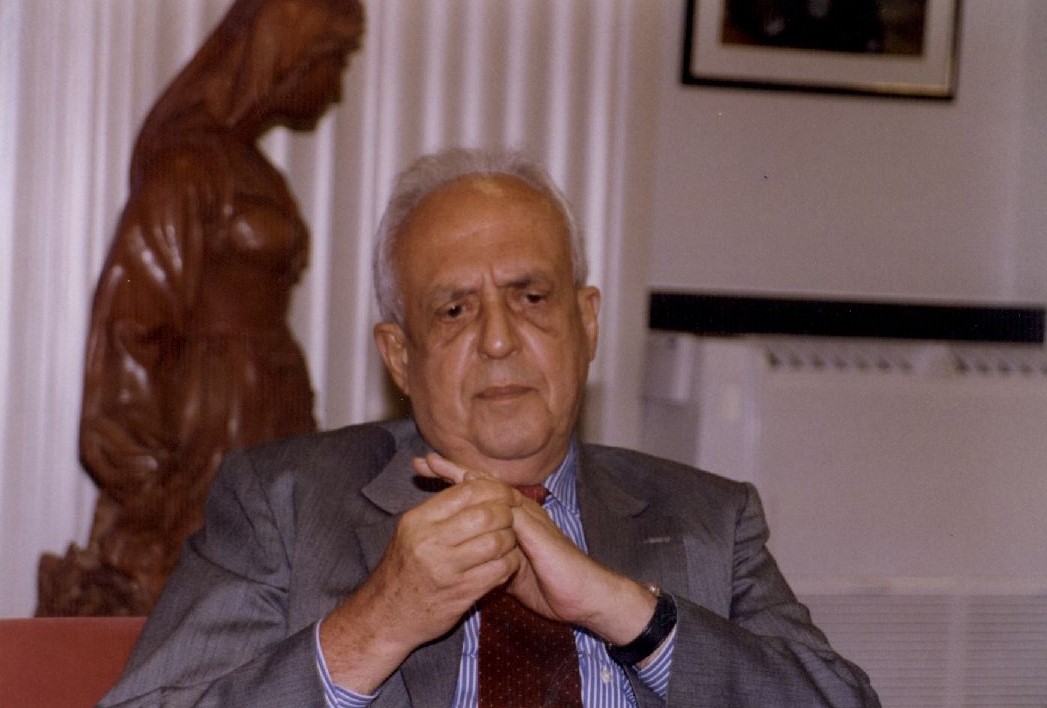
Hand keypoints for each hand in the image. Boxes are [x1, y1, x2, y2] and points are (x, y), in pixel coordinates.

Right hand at [319, 476, 522, 692]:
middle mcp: (430, 542)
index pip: (466, 492)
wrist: (385, 614)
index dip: (494, 489)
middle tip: (511, 517)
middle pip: (486, 515)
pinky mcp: (461, 593)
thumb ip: (442, 507)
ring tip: (508, 539)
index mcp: (418, 520)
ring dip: (510, 539)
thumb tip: (476, 481)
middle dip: (506, 513)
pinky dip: (509, 563)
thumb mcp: (412, 530)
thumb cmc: (404, 567)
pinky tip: (505, 562)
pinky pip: (499, 570)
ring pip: (497, 542)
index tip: (506, 494)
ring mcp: (446, 570)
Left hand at [415, 453, 656, 646]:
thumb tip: (467, 557)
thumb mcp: (508, 571)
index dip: (453, 483)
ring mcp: (529, 517)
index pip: (478, 496)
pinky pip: (507, 508)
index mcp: (512, 521)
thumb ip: (490, 557)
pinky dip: (486, 496)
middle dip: (452, 471)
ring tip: (438, 465)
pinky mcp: (536, 530)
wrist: (582, 596)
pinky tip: (466, 487)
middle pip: (482, 484)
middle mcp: (520, 512)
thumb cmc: (548, 585)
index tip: (424, 474)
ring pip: (492, 489)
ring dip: (463, 476)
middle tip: (423, 461)